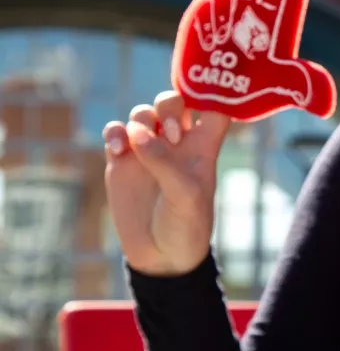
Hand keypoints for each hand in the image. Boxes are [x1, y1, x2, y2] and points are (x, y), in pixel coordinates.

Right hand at [102, 92, 230, 276]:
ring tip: (139, 144)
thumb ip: (164, 162)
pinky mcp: (122, 161)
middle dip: (169, 106)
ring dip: (141, 118)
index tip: (201, 95)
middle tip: (171, 135)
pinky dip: (114, 132)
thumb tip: (136, 133)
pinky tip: (117, 149)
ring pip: (144, 112)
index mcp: (204, 147)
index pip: (215, 109)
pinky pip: (116, 131)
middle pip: (175, 101)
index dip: (212, 96)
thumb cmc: (186, 224)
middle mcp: (177, 144)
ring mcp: (148, 150)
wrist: (160, 255)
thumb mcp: (185, 194)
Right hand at [174, 0, 335, 118]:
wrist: (211, 107)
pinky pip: (206, 9)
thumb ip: (302, 89)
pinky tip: (219, 15)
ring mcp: (224, 14)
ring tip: (235, 22)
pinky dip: (212, 11)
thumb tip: (326, 102)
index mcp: (276, 21)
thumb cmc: (251, 94)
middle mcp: (252, 11)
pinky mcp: (198, 25)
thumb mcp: (281, 89)